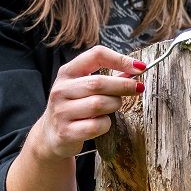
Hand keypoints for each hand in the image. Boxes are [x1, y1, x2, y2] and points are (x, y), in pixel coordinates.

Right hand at [25, 45, 146, 161]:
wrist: (50, 135)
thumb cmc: (73, 106)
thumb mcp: (83, 87)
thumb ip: (107, 77)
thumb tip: (136, 70)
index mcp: (67, 72)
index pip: (96, 55)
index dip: (120, 59)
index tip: (139, 67)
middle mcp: (61, 89)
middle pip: (98, 82)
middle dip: (123, 85)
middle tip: (137, 88)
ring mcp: (61, 111)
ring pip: (98, 104)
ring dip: (114, 104)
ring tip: (115, 105)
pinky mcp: (66, 132)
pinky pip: (96, 125)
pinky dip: (106, 123)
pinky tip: (103, 122)